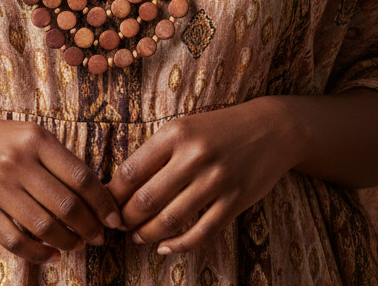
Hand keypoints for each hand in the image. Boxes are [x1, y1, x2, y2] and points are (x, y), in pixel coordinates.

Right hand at [0, 113, 123, 263]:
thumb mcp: (29, 134)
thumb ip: (57, 158)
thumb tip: (94, 194)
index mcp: (36, 138)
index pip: (80, 176)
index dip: (103, 202)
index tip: (115, 218)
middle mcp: (18, 161)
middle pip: (66, 204)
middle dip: (90, 227)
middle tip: (99, 237)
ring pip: (44, 226)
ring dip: (68, 241)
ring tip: (78, 245)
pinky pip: (15, 240)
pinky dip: (39, 253)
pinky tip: (52, 255)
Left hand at [107, 98, 297, 254]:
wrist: (271, 128)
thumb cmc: (218, 129)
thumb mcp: (184, 128)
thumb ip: (156, 153)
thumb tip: (120, 185)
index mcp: (175, 134)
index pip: (131, 171)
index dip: (113, 194)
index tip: (106, 205)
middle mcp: (194, 156)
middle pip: (146, 199)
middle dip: (127, 219)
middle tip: (120, 225)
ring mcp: (216, 180)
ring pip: (169, 220)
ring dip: (147, 235)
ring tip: (138, 237)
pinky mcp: (234, 201)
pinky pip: (200, 233)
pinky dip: (178, 246)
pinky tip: (165, 248)